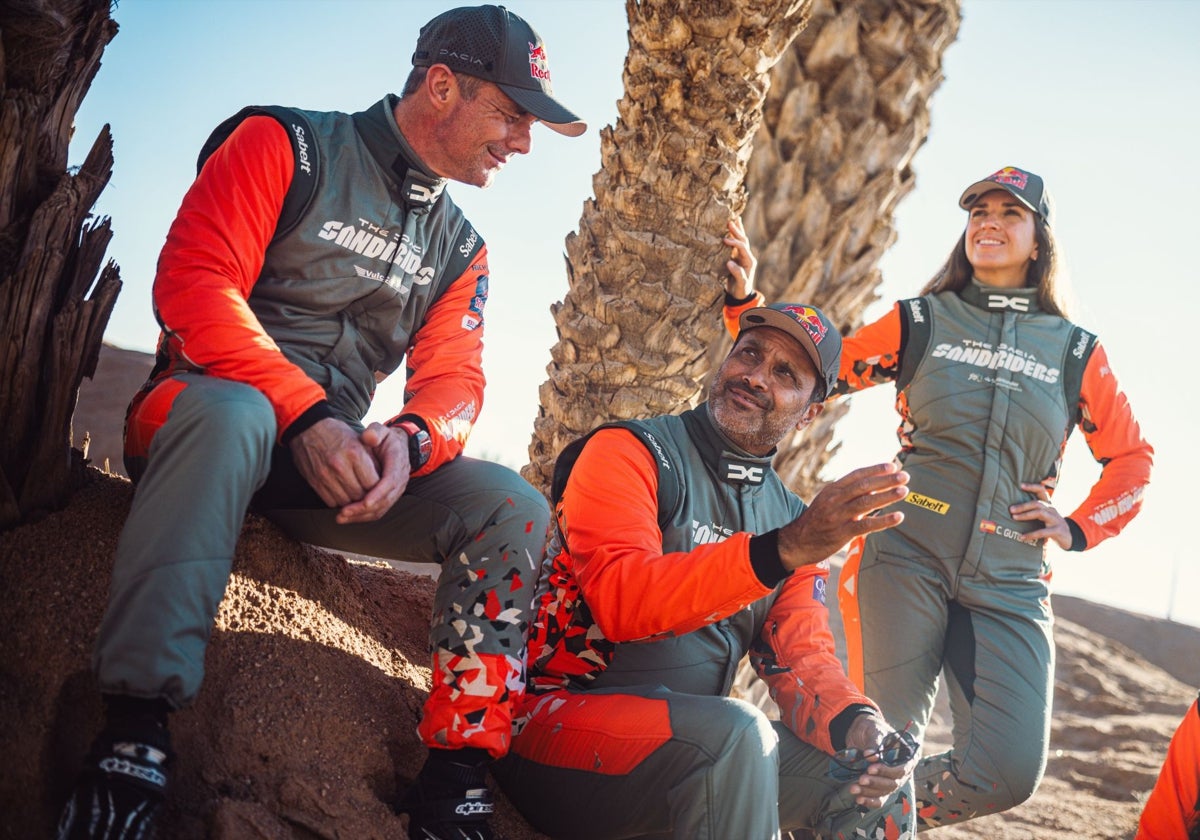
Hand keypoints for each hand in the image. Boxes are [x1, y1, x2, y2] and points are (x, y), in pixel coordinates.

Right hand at [289, 419, 409, 523]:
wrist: (308, 428)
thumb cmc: (338, 434)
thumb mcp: (360, 441)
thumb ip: (372, 460)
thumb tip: (383, 481)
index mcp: (355, 453)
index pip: (373, 483)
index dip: (377, 487)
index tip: (378, 485)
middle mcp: (340, 466)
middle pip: (360, 495)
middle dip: (366, 495)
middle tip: (367, 491)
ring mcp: (325, 475)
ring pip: (346, 501)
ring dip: (352, 500)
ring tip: (354, 491)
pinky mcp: (315, 482)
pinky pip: (331, 502)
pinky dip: (338, 500)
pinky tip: (341, 491)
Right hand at [723, 216, 755, 299]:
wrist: (741, 295)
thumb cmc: (740, 290)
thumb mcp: (740, 284)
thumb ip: (737, 274)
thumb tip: (729, 262)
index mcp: (749, 261)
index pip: (742, 248)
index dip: (734, 243)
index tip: (724, 240)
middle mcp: (747, 256)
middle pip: (743, 240)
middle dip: (737, 231)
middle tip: (729, 221)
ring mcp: (743, 256)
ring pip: (741, 239)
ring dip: (737, 229)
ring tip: (733, 218)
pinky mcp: (737, 256)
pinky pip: (737, 243)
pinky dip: (735, 234)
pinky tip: (732, 225)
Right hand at [776, 463, 907, 571]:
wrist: (797, 542)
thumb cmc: (817, 521)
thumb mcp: (828, 501)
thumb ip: (848, 494)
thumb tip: (875, 486)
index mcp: (832, 490)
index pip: (857, 475)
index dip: (875, 470)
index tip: (892, 466)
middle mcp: (835, 500)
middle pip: (864, 486)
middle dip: (886, 480)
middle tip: (904, 476)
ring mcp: (838, 516)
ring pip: (866, 502)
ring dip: (887, 495)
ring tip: (904, 491)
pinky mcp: (842, 533)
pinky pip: (866, 525)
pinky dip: (884, 520)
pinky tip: (898, 516)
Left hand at [839, 714, 918, 808]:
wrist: (860, 731)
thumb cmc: (871, 728)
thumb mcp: (874, 729)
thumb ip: (875, 742)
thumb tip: (871, 756)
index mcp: (906, 756)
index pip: (903, 769)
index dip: (888, 771)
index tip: (871, 768)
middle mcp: (901, 770)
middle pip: (893, 783)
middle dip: (876, 783)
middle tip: (861, 779)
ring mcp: (890, 779)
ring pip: (884, 792)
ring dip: (869, 792)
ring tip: (854, 788)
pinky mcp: (880, 785)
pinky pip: (878, 798)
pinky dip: (869, 800)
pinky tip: (859, 799)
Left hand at [1009, 481, 1071, 548]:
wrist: (1069, 538)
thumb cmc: (1051, 525)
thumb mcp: (1044, 516)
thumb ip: (1033, 511)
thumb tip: (1013, 509)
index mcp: (1048, 505)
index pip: (1042, 491)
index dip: (1032, 487)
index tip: (1021, 485)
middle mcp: (1052, 510)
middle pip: (1037, 503)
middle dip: (1023, 506)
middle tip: (1011, 509)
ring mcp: (1056, 519)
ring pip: (1040, 513)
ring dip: (1026, 515)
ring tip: (1014, 518)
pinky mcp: (1057, 530)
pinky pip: (1043, 531)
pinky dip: (1031, 534)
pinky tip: (1022, 537)